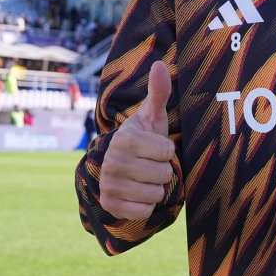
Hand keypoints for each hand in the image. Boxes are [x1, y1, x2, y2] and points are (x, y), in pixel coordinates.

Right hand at [98, 60, 176, 219]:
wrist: (123, 166)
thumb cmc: (144, 139)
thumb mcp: (152, 117)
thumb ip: (158, 93)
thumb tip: (160, 64)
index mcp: (124, 139)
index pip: (167, 151)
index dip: (166, 150)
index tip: (154, 147)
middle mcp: (112, 162)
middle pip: (162, 175)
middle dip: (162, 171)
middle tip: (149, 164)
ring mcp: (109, 185)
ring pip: (155, 194)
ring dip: (155, 188)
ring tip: (144, 177)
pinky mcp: (110, 205)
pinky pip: (145, 211)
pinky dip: (146, 205)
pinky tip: (137, 193)